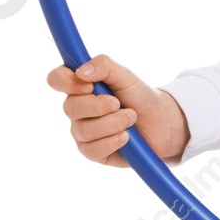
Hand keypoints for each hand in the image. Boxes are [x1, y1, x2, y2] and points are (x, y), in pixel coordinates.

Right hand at [45, 53, 190, 166]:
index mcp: (82, 86)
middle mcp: (78, 109)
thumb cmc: (141, 98)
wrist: (162, 123)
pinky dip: (112, 141)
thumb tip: (81, 70)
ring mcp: (83, 131)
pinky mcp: (92, 152)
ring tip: (131, 118)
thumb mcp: (127, 77)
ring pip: (83, 130)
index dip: (66, 81)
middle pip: (70, 107)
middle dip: (98, 106)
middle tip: (119, 103)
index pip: (57, 79)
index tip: (89, 86)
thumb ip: (105, 67)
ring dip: (112, 123)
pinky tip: (126, 137)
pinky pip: (91, 150)